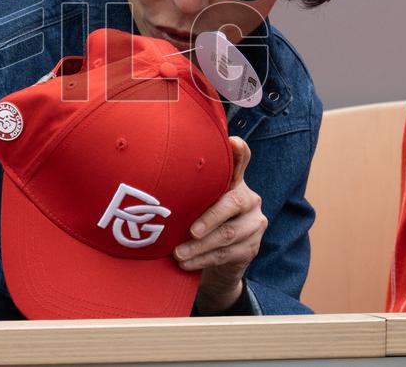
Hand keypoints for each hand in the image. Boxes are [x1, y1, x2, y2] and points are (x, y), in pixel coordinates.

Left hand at [173, 136, 266, 313]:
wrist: (220, 262)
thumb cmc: (200, 222)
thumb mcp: (195, 203)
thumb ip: (187, 189)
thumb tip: (151, 177)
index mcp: (235, 181)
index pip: (242, 160)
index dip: (239, 152)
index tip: (233, 142)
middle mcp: (249, 198)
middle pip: (234, 202)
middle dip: (209, 218)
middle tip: (190, 231)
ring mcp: (254, 223)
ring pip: (228, 234)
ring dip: (199, 246)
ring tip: (178, 254)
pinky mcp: (252, 247)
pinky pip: (226, 254)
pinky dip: (203, 259)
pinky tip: (185, 263)